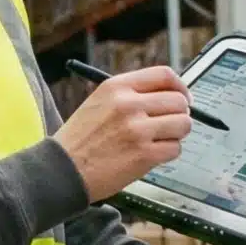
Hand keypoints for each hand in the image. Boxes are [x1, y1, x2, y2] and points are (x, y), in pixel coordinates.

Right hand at [53, 65, 191, 200]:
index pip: (164, 75)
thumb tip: (168, 95)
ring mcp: (138, 130)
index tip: (183, 97)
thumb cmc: (80, 140)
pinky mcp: (144, 154)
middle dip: (179, 114)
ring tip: (158, 141)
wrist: (62, 169)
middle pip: (178, 100)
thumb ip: (131, 95)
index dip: (180, 87)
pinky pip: (175, 149)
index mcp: (117, 87)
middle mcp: (128, 104)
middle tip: (169, 124)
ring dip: (175, 134)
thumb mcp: (99, 102)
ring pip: (183, 124)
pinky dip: (167, 153)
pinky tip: (150, 155)